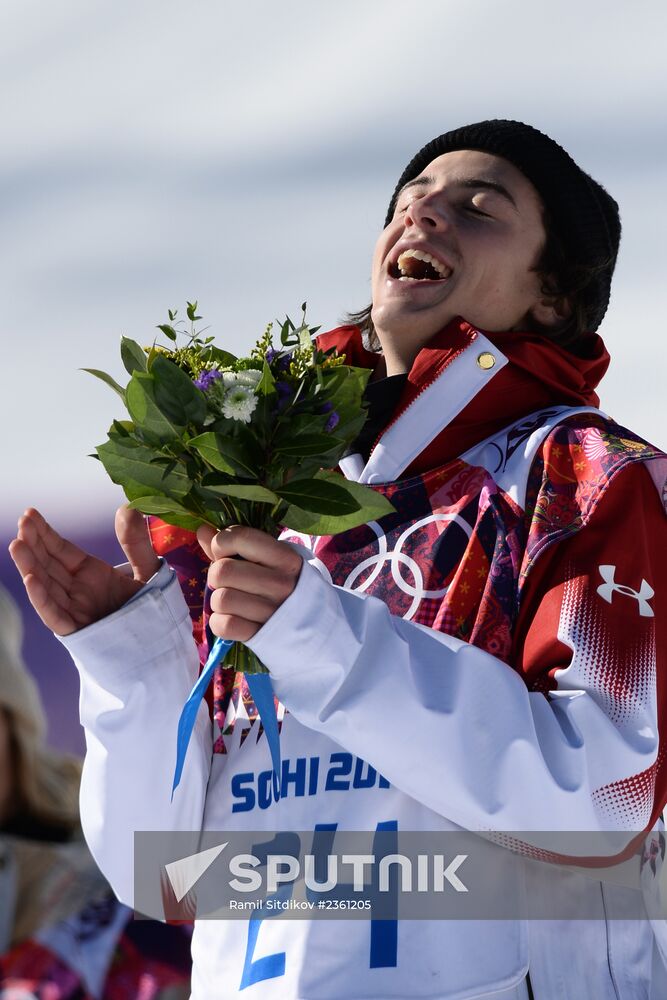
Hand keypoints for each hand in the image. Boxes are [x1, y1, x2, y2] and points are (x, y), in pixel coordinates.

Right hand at [8, 506, 159, 635]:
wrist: (161, 643)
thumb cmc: (151, 608)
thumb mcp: (147, 570)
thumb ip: (137, 543)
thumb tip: (128, 508)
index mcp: (91, 575)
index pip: (61, 550)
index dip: (45, 534)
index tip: (30, 514)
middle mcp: (78, 591)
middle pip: (48, 566)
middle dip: (33, 545)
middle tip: (23, 523)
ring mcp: (76, 610)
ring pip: (46, 587)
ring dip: (30, 567)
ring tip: (18, 544)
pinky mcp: (79, 632)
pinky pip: (56, 616)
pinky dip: (43, 599)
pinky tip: (30, 579)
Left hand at [196, 524, 302, 641]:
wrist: (314, 625)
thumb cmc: (282, 584)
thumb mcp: (269, 560)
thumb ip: (234, 545)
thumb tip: (202, 530)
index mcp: (285, 558)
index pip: (241, 538)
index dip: (221, 543)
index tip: (223, 552)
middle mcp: (281, 584)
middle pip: (222, 571)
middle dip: (216, 575)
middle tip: (227, 581)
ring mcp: (272, 612)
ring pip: (220, 599)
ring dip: (218, 601)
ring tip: (232, 601)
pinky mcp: (261, 636)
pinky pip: (223, 625)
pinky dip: (220, 622)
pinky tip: (231, 618)